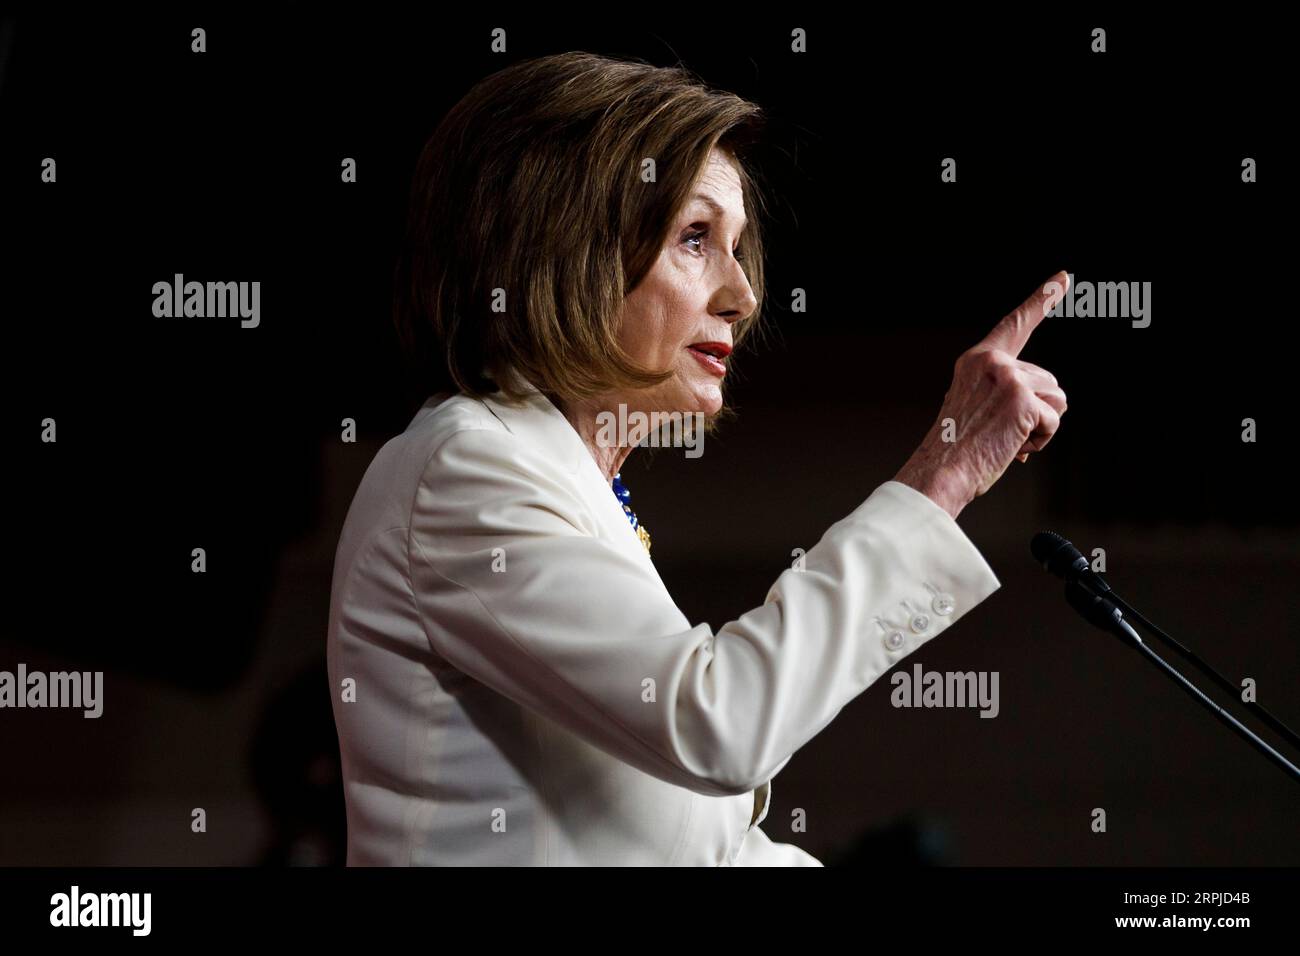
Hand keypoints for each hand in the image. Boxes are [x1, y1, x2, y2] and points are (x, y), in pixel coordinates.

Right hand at [893, 271, 1069, 518]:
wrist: (939, 473)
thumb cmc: (955, 451)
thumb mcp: (976, 408)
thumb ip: (1005, 395)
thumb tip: (1045, 414)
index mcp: (977, 360)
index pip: (1015, 324)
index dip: (1042, 299)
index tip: (1064, 277)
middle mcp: (992, 362)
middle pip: (1048, 380)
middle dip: (1036, 411)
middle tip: (999, 433)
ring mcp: (1008, 378)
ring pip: (1056, 400)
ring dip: (1039, 427)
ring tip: (1003, 440)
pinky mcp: (1022, 399)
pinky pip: (1053, 421)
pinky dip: (1040, 440)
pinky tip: (1012, 447)